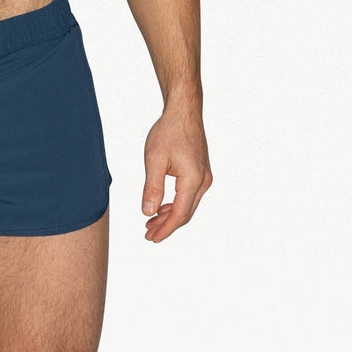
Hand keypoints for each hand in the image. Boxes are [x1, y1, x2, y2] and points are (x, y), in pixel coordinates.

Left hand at [141, 105, 212, 242]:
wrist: (183, 112)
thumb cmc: (169, 131)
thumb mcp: (154, 160)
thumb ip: (152, 188)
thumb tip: (148, 212)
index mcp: (193, 179)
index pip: (179, 214)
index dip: (165, 230)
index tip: (151, 239)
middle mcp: (203, 181)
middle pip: (185, 214)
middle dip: (166, 227)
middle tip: (147, 235)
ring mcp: (204, 177)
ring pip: (187, 206)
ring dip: (169, 217)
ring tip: (150, 224)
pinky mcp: (200, 173)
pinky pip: (188, 197)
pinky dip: (174, 206)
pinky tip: (161, 209)